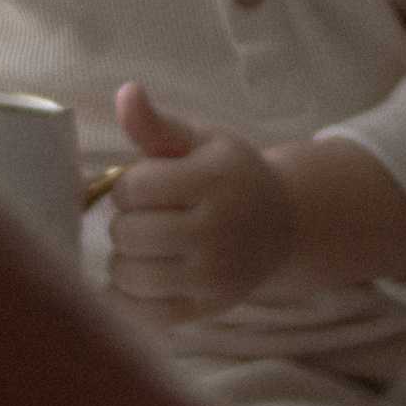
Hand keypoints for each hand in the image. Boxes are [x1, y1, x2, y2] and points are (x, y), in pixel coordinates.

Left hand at [103, 84, 295, 326]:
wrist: (282, 224)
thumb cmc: (228, 175)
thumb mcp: (201, 140)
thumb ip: (157, 123)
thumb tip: (126, 92)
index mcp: (215, 180)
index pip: (134, 188)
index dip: (128, 186)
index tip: (147, 186)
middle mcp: (220, 230)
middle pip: (129, 234)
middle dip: (124, 222)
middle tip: (146, 217)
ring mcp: (216, 275)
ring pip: (130, 274)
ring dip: (123, 259)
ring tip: (144, 246)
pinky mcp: (209, 308)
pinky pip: (144, 313)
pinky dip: (126, 297)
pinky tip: (138, 276)